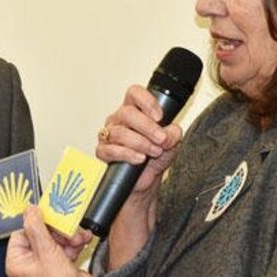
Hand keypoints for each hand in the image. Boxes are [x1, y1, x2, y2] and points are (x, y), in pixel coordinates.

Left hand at [6, 206, 105, 276]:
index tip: (46, 216)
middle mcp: (29, 262)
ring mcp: (45, 262)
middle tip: (66, 230)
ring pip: (54, 238)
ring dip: (68, 237)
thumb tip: (29, 209)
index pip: (20, 233)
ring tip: (76, 239)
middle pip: (40, 234)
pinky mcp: (59, 262)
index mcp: (17, 262)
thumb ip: (36, 226)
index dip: (34, 224)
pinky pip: (64, 245)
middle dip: (57, 232)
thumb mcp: (46, 250)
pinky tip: (81, 241)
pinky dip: (74, 242)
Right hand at [96, 85, 182, 269]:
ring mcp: (109, 135)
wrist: (144, 183)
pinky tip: (138, 159)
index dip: (146, 101)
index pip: (134, 93)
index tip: (159, 116)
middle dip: (148, 127)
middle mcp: (119, 119)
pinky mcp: (103, 152)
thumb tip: (170, 131)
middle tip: (161, 140)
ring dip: (141, 143)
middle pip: (127, 113)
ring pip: (120, 132)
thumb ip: (173, 134)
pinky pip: (110, 150)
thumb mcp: (171, 144)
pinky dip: (127, 154)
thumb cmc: (154, 159)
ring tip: (153, 152)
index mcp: (135, 111)